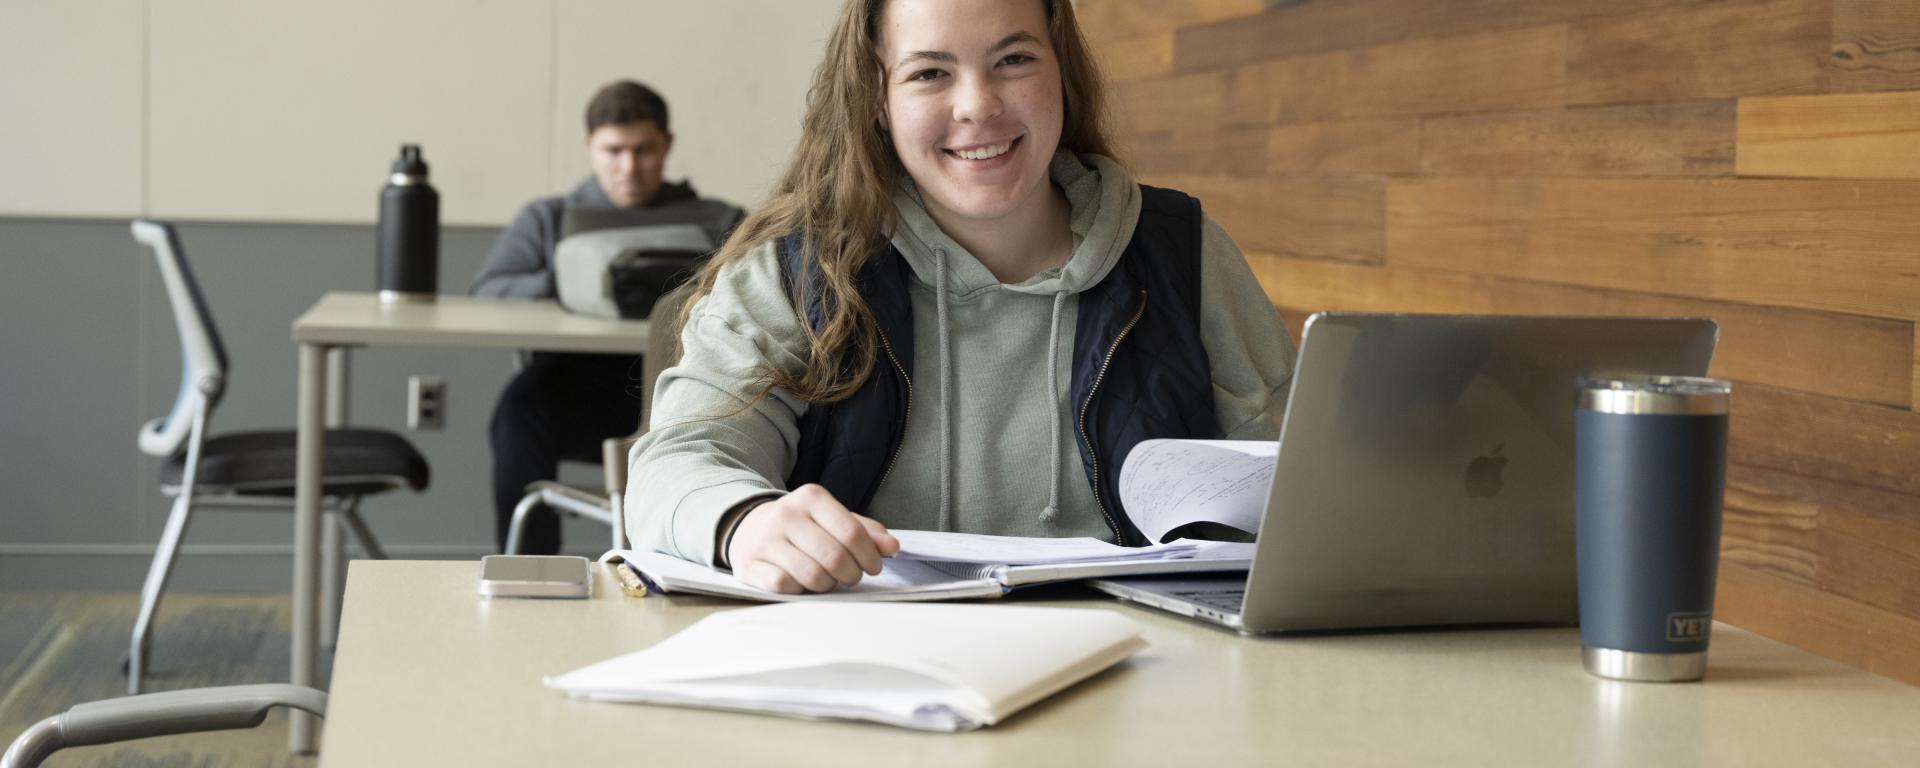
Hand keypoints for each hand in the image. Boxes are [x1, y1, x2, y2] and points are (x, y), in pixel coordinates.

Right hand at [726, 484, 900, 593]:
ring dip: (827, 585)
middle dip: (851, 574)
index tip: (874, 567)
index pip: (852, 533)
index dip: (870, 556)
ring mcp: (765, 540)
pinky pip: (785, 586)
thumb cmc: (801, 526)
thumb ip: (864, 531)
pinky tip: (801, 582)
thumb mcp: (832, 518)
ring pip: (812, 576)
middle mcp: (786, 514)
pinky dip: (800, 590)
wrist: (748, 527)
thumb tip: (892, 546)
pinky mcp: (750, 564)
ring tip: (828, 579)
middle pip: (835, 558)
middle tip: (851, 576)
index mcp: (811, 497)